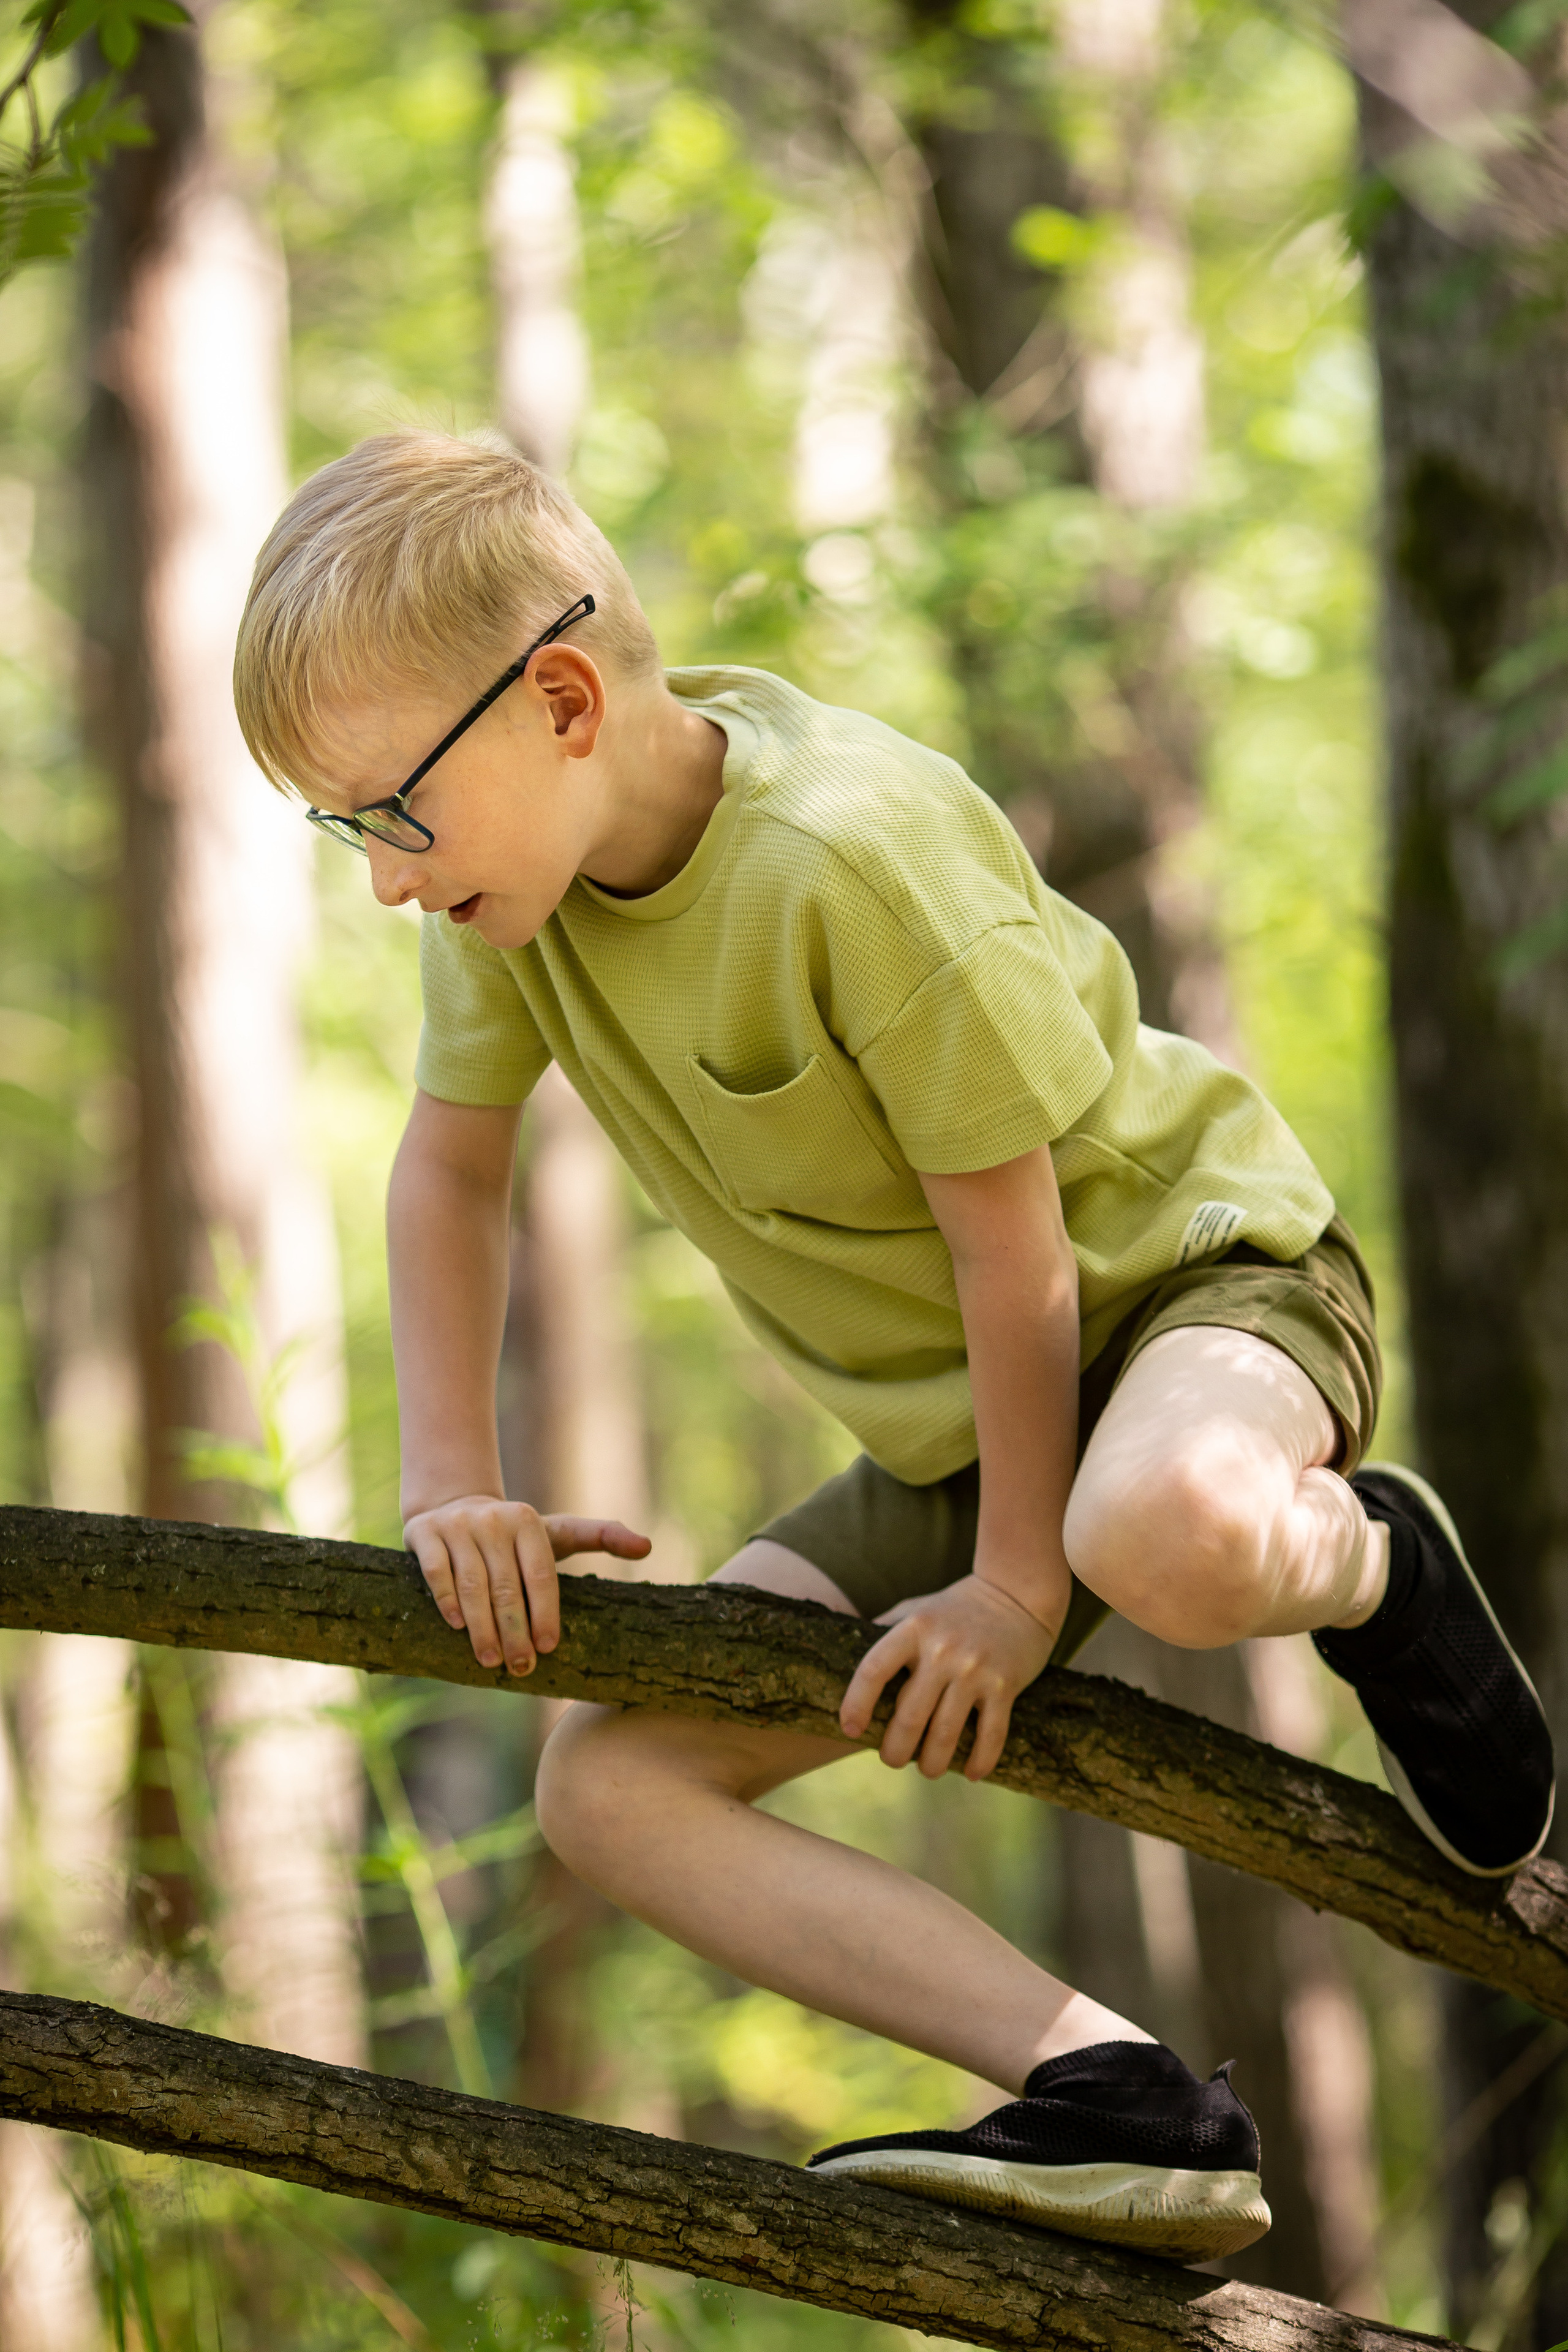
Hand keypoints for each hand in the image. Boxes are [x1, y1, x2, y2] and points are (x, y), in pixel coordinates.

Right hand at [404, 1497, 651, 1676]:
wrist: (452, 1506)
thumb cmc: (512, 1534)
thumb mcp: (556, 1533)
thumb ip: (602, 1536)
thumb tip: (648, 1545)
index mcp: (528, 1522)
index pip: (541, 1574)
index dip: (545, 1613)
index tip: (549, 1649)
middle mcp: (494, 1520)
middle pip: (506, 1586)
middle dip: (514, 1632)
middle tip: (521, 1667)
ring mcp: (458, 1526)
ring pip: (471, 1584)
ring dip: (482, 1627)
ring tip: (491, 1661)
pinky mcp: (424, 1533)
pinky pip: (437, 1572)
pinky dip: (447, 1601)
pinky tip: (457, 1627)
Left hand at [838, 1574, 1058, 1781]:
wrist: (1017, 1593)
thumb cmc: (955, 1608)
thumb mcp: (915, 1609)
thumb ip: (884, 1630)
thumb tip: (840, 1652)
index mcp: (913, 1629)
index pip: (873, 1670)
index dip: (856, 1704)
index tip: (850, 1729)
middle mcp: (942, 1650)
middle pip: (909, 1716)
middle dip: (895, 1750)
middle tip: (892, 1760)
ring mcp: (975, 1670)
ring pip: (946, 1734)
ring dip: (932, 1763)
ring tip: (927, 1770)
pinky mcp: (1005, 1686)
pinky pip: (991, 1735)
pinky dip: (980, 1761)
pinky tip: (970, 1773)